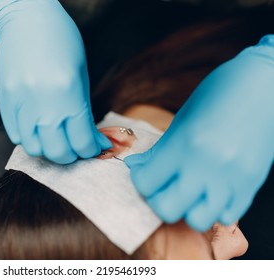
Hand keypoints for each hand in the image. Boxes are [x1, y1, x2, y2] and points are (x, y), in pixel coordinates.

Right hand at [0, 0, 110, 163]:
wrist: (25, 18)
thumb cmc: (60, 40)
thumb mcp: (81, 74)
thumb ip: (83, 109)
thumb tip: (88, 137)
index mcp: (68, 93)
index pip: (82, 140)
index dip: (92, 149)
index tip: (96, 146)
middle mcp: (42, 102)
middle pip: (57, 152)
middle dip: (72, 155)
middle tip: (77, 147)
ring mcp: (20, 103)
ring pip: (33, 148)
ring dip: (49, 150)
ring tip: (57, 139)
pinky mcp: (4, 102)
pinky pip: (15, 135)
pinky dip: (30, 138)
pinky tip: (39, 128)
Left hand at [125, 35, 273, 230]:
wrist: (265, 84)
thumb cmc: (219, 94)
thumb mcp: (182, 119)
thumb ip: (159, 149)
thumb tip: (135, 167)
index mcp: (185, 144)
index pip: (146, 183)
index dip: (140, 179)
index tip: (144, 172)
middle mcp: (207, 166)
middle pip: (167, 209)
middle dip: (157, 200)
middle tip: (161, 186)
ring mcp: (232, 179)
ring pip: (197, 220)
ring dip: (186, 209)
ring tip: (187, 191)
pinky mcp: (251, 184)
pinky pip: (226, 215)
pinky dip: (214, 208)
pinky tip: (210, 190)